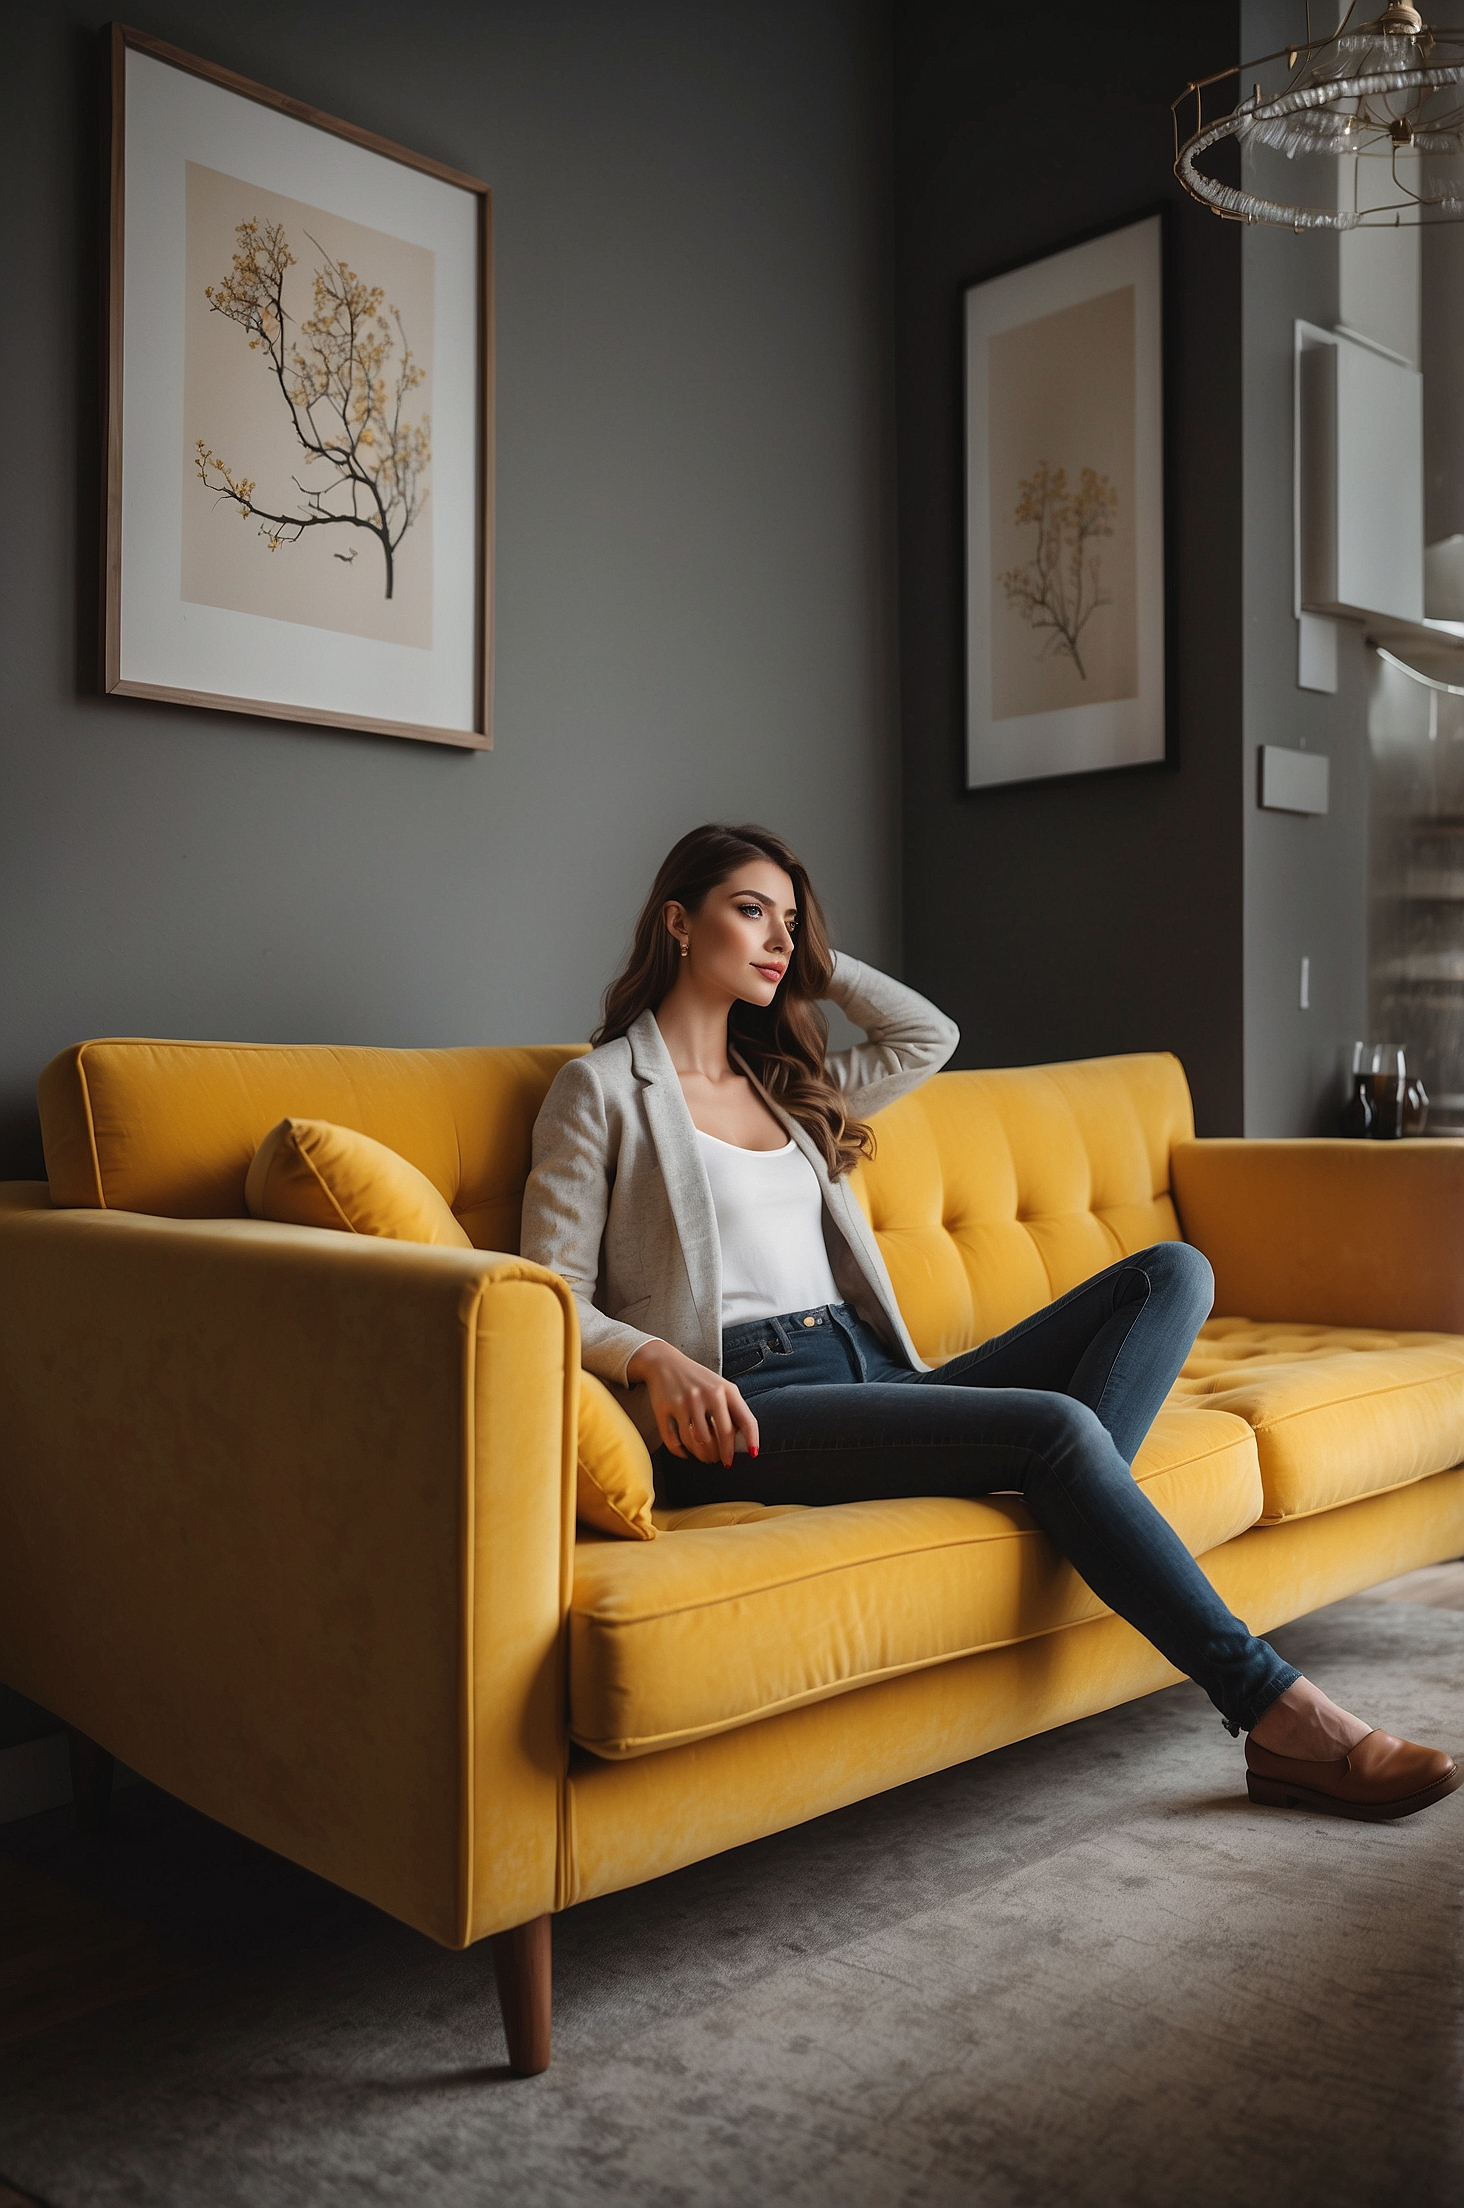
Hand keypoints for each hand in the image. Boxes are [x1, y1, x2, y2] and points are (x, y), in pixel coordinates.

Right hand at [626, 1339, 759, 1465]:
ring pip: (697, 1441)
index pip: (745, 1419)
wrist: (664, 1363)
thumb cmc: (696, 1379)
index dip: (752, 1440)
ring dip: (703, 1455)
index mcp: (725, 1390)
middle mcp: (706, 1395)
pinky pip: (674, 1441)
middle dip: (724, 1454)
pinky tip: (686, 1453)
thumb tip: (742, 1441)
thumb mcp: (719, 1386)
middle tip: (723, 1461)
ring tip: (705, 1457)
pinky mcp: (664, 1409)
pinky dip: (681, 1452)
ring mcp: (684, 1402)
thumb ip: (731, 1408)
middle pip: (722, 1435)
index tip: (753, 1453)